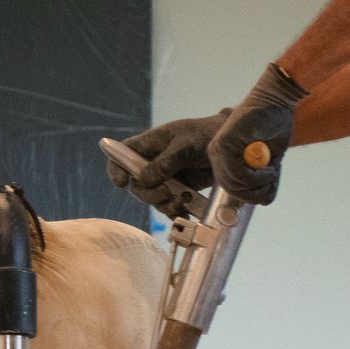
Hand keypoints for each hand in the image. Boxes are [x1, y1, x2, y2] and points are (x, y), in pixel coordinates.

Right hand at [105, 111, 227, 213]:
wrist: (233, 147)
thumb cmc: (206, 135)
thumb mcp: (185, 145)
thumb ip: (164, 163)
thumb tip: (143, 180)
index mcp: (150, 144)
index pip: (122, 154)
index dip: (116, 169)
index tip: (123, 183)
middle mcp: (154, 162)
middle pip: (137, 185)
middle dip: (149, 194)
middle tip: (167, 193)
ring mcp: (167, 178)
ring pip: (154, 199)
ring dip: (165, 205)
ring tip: (183, 200)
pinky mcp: (181, 191)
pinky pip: (170, 207)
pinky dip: (176, 213)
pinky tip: (186, 212)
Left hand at [208, 64, 307, 204]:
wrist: (276, 102)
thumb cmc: (273, 127)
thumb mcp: (269, 161)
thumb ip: (263, 180)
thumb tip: (264, 201)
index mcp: (223, 158)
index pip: (229, 187)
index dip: (248, 196)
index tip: (264, 193)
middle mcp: (216, 154)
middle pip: (230, 189)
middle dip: (253, 194)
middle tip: (270, 187)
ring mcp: (218, 149)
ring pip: (234, 184)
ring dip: (257, 185)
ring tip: (271, 174)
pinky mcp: (224, 144)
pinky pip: (238, 173)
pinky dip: (256, 177)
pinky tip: (269, 169)